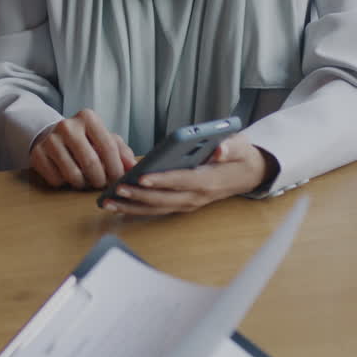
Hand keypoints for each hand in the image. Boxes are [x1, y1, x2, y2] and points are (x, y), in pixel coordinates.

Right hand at [30, 109, 135, 189]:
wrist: (50, 134)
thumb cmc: (84, 139)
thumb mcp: (104, 138)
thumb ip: (122, 152)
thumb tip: (134, 168)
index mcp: (88, 118)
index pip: (108, 147)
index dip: (116, 169)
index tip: (119, 180)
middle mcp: (67, 125)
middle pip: (91, 163)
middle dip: (100, 180)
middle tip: (101, 184)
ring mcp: (50, 140)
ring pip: (73, 175)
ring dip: (82, 184)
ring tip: (85, 180)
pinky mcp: (37, 154)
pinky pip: (56, 180)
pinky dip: (64, 184)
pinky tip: (67, 176)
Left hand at [100, 134, 272, 214]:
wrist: (248, 174)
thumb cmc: (239, 156)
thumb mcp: (240, 147)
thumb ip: (230, 147)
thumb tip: (219, 149)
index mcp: (208, 181)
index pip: (181, 181)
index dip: (161, 181)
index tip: (141, 178)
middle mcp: (196, 197)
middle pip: (164, 199)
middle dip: (139, 196)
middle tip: (116, 189)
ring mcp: (188, 203)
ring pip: (156, 208)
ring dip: (132, 207)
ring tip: (108, 202)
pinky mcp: (181, 204)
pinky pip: (156, 209)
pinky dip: (137, 208)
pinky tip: (118, 204)